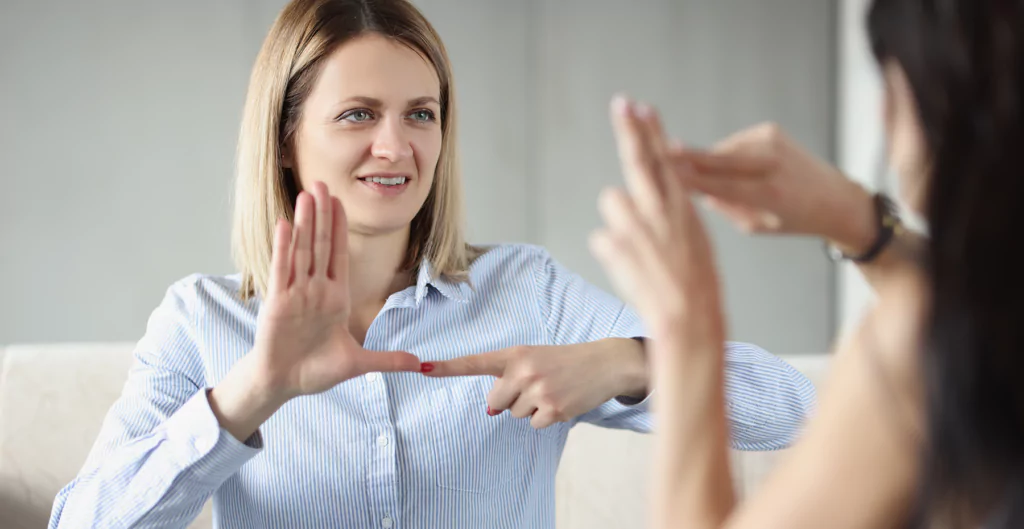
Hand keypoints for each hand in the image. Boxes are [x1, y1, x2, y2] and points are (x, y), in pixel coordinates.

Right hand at [251, 181, 420, 399]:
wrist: (284, 384)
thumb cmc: (315, 371)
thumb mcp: (359, 364)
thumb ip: (389, 360)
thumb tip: (420, 365)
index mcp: (335, 298)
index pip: (338, 254)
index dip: (339, 228)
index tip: (340, 202)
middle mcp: (315, 290)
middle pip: (320, 244)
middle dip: (322, 214)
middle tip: (322, 183)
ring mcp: (296, 293)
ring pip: (302, 250)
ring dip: (305, 222)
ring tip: (307, 194)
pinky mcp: (277, 302)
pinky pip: (281, 269)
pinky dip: (283, 247)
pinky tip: (285, 223)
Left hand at [421, 339, 647, 428]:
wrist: (604, 363)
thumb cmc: (564, 361)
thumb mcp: (534, 357)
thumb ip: (508, 376)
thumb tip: (491, 410)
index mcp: (515, 354)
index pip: (475, 362)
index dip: (447, 367)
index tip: (422, 368)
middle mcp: (524, 371)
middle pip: (495, 402)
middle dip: (511, 400)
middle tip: (536, 386)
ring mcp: (538, 391)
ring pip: (514, 414)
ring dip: (531, 408)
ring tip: (552, 390)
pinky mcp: (552, 410)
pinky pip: (533, 424)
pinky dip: (545, 418)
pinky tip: (561, 402)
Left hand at [588, 96, 724, 348]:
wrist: (688, 319)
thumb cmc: (695, 286)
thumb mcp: (693, 243)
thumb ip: (669, 218)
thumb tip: (645, 203)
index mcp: (682, 207)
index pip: (665, 159)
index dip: (653, 131)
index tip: (642, 107)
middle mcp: (659, 208)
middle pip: (639, 159)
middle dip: (629, 129)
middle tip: (620, 103)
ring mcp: (636, 224)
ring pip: (612, 201)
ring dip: (619, 219)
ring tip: (638, 248)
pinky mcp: (615, 243)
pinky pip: (603, 239)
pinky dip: (611, 251)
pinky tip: (630, 268)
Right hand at [670, 123, 875, 252]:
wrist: (835, 198)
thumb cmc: (793, 219)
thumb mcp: (756, 225)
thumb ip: (725, 207)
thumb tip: (693, 189)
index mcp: (770, 194)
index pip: (721, 186)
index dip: (692, 180)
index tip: (667, 175)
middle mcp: (772, 163)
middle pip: (718, 159)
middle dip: (687, 156)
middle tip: (659, 150)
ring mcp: (772, 142)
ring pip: (723, 149)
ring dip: (705, 159)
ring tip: (688, 169)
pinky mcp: (770, 130)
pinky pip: (733, 142)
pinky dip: (724, 153)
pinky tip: (724, 165)